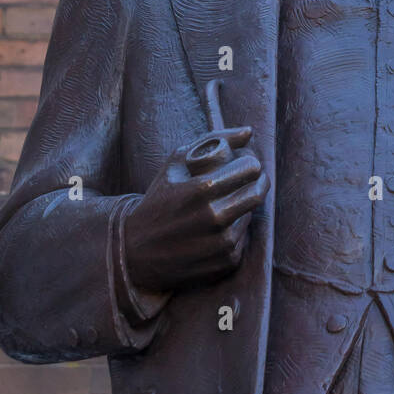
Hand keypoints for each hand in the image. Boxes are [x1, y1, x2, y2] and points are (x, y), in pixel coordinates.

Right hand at [122, 126, 268, 294]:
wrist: (135, 251)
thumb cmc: (158, 200)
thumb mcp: (176, 163)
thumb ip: (215, 140)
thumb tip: (248, 131)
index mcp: (202, 189)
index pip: (250, 168)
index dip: (249, 163)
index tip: (243, 164)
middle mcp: (214, 217)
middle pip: (258, 192)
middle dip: (257, 181)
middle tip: (249, 180)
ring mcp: (222, 242)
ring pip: (251, 215)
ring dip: (243, 207)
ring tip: (223, 205)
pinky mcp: (226, 261)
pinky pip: (244, 238)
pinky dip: (235, 230)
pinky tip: (216, 228)